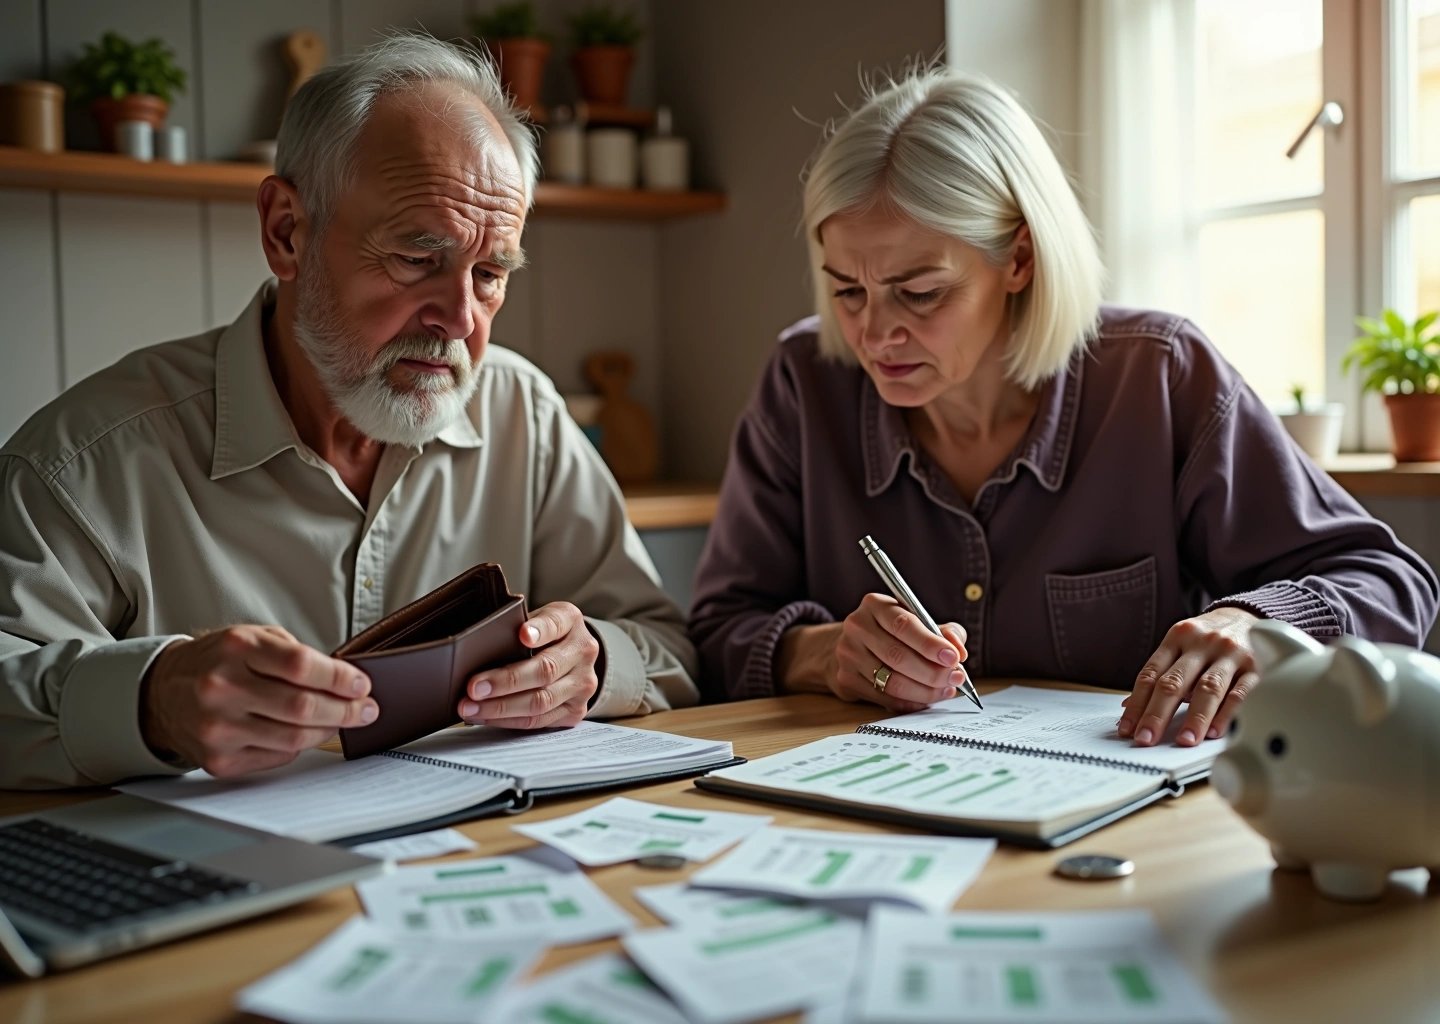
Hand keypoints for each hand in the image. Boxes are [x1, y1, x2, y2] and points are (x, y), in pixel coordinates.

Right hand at [140, 626, 377, 776]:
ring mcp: (218, 727)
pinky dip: (298, 746)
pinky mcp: (218, 759)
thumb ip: (295, 655)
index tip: (362, 684)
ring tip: (341, 721)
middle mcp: (223, 687)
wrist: (161, 692)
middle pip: (302, 707)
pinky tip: (304, 733)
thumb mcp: (253, 638)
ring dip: (328, 731)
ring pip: (294, 738)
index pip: (301, 666)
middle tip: (365, 710)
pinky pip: (277, 757)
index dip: (340, 678)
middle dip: (345, 710)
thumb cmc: (217, 661)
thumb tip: (346, 681)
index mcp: (236, 648)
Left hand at [457, 602, 598, 728]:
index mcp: (571, 622)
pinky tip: (485, 716)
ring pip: (541, 701)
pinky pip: (539, 720)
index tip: (522, 634)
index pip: (556, 624)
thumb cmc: (543, 635)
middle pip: (545, 670)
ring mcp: (582, 684)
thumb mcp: (534, 619)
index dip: (540, 630)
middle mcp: (583, 652)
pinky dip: (508, 720)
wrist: (573, 656)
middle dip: (506, 681)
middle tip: (474, 687)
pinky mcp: (575, 710)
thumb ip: (516, 626)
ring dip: (501, 707)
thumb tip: (477, 646)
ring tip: (471, 708)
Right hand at [777, 593, 967, 711]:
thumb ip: (942, 631)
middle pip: (898, 656)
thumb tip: (958, 650)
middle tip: (957, 678)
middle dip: (933, 672)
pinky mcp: (846, 680)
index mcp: (875, 605)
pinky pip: (885, 698)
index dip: (930, 643)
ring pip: (892, 681)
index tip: (954, 657)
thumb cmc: (890, 632)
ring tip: (946, 690)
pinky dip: (911, 702)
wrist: (848, 646)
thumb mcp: (914, 620)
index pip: (903, 625)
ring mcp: (848, 655)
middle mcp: (857, 627)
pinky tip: (926, 699)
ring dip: (925, 691)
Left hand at [1119, 607, 1260, 746]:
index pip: (1151, 674)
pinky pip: (1240, 693)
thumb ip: (1159, 675)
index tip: (1127, 728)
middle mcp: (1202, 643)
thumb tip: (1130, 707)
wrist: (1248, 615)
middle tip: (1146, 739)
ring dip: (1194, 718)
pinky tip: (1215, 731)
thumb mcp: (1181, 645)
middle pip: (1174, 682)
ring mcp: (1230, 654)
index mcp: (1177, 637)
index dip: (1136, 703)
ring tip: (1184, 740)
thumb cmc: (1208, 638)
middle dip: (1157, 714)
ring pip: (1208, 688)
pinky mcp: (1257, 666)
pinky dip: (1227, 714)